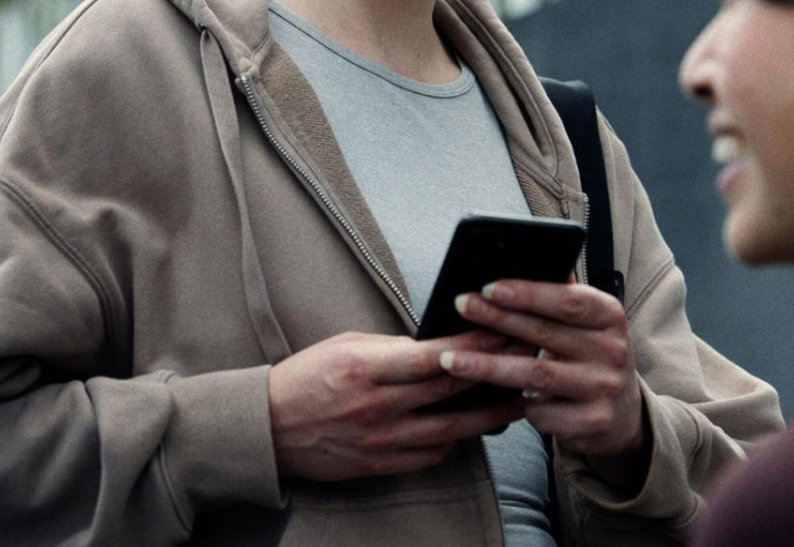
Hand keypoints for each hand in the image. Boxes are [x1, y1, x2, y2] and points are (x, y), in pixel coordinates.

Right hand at [269, 329, 528, 481]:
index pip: (434, 354)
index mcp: (365, 368)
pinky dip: (457, 440)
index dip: (475, 341)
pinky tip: (474, 426)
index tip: (505, 326)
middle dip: (493, 369)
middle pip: (450, 388)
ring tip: (519, 398)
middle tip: (525, 355)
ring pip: (451, 429)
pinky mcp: (381, 466)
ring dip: (491, 414)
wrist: (268, 428)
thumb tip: (444, 342)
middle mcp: (376, 406)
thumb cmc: (308, 377)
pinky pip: (432, 455)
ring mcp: (380, 440)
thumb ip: (395, 347)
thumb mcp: (348, 346)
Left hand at [437, 279, 647, 481]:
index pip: (567, 300)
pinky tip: (493, 400)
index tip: (488, 287)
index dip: (527, 293)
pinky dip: (515, 406)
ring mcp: (604, 389)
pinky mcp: (593, 423)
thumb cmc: (589, 356)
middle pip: (545, 334)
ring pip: (535, 376)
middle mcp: (613, 351)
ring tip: (450, 359)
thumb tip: (522, 256)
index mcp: (610, 316)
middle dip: (497, 320)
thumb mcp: (587, 322)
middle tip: (460, 307)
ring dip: (488, 367)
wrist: (623, 415)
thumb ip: (560, 293)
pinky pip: (540, 412)